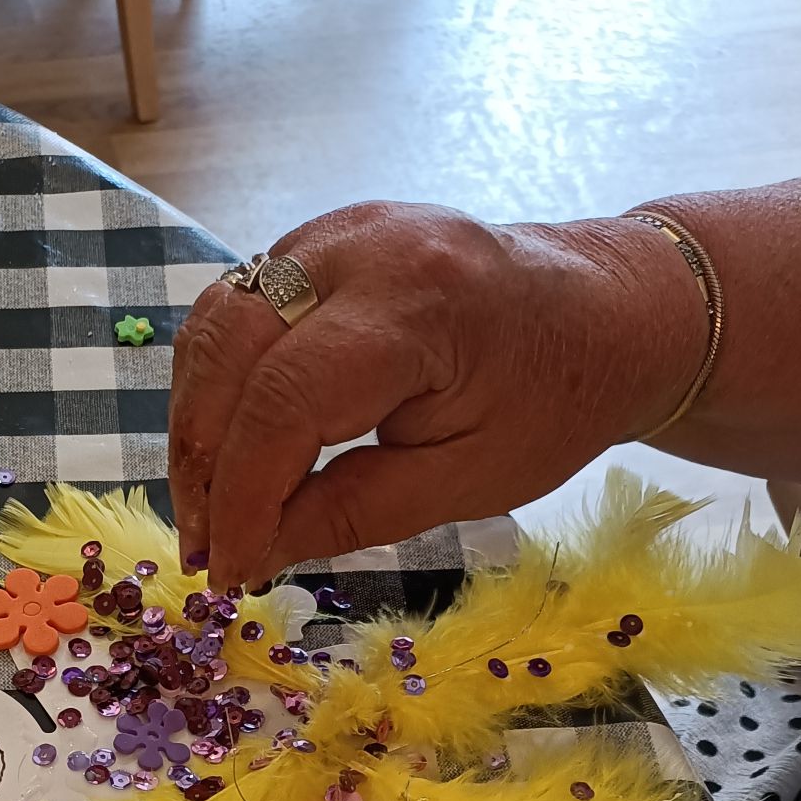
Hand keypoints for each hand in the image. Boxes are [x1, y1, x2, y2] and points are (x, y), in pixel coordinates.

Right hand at [168, 201, 706, 588]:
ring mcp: (332, 230)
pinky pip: (236, 311)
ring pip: (215, 326)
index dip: (242, 497)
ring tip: (208, 512)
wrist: (605, 310)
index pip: (283, 403)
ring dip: (195, 426)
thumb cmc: (552, 401)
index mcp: (414, 303)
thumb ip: (352, 514)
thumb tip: (254, 552)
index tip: (230, 570)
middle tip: (207, 550)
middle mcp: (359, 245)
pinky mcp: (319, 240)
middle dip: (203, 464)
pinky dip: (216, 386)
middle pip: (228, 353)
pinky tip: (227, 453)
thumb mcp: (464, 481)